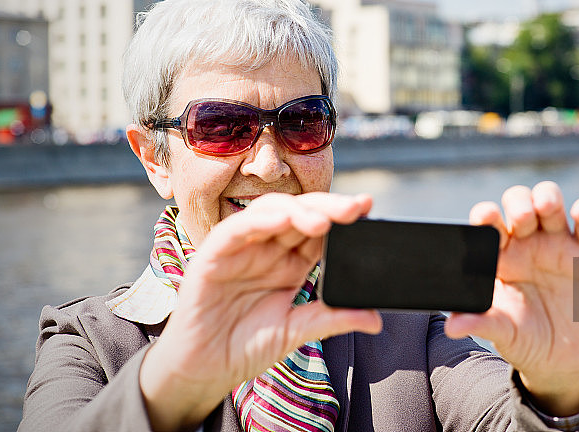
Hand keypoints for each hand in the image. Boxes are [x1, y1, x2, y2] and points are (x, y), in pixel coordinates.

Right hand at [139, 192, 382, 431]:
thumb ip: (332, 319)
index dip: (343, 218)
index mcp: (291, 261)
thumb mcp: (296, 332)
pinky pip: (236, 229)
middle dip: (329, 207)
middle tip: (355, 207)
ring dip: (298, 210)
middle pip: (301, 213)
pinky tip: (282, 220)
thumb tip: (376, 320)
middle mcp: (269, 248)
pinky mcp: (213, 255)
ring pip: (272, 211)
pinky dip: (259, 220)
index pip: (321, 230)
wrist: (202, 371)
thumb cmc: (245, 346)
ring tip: (323, 221)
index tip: (367, 209)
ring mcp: (242, 248)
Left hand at [445, 182, 578, 416]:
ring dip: (547, 196)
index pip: (489, 222)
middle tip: (521, 219)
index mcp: (499, 253)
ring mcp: (557, 243)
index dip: (486, 214)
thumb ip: (478, 322)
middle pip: (519, 202)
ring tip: (546, 207)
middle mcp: (526, 240)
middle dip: (518, 203)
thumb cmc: (521, 336)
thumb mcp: (500, 331)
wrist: (560, 359)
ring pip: (550, 202)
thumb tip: (451, 327)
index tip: (486, 218)